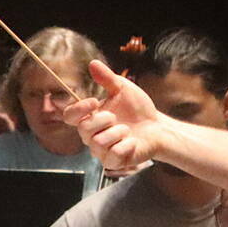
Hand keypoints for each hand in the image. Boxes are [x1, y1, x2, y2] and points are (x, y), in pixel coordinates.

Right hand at [64, 59, 168, 173]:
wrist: (158, 128)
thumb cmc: (137, 109)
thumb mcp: (123, 89)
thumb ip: (107, 78)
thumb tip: (92, 63)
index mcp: (90, 117)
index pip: (70, 116)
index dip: (77, 109)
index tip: (94, 101)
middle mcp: (91, 136)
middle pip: (83, 130)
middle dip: (103, 120)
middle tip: (116, 117)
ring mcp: (101, 151)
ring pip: (98, 143)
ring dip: (117, 132)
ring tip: (127, 130)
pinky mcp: (114, 162)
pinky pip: (113, 156)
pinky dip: (126, 146)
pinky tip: (133, 141)